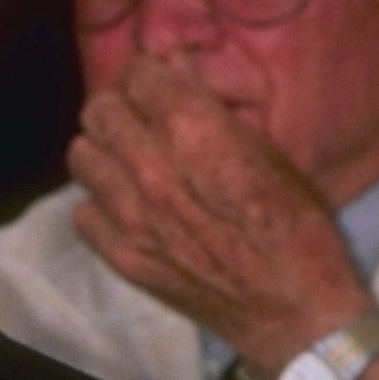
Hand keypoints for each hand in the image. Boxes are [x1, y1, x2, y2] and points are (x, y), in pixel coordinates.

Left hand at [67, 56, 371, 373]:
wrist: (294, 313)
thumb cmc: (297, 230)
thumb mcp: (272, 154)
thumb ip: (218, 108)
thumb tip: (179, 66)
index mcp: (199, 134)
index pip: (139, 75)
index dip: (151, 76)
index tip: (162, 86)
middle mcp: (155, 170)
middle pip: (100, 110)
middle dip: (122, 106)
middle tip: (143, 120)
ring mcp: (133, 218)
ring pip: (81, 154)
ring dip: (105, 151)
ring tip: (131, 160)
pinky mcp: (124, 257)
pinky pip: (82, 211)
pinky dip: (101, 204)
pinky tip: (129, 207)